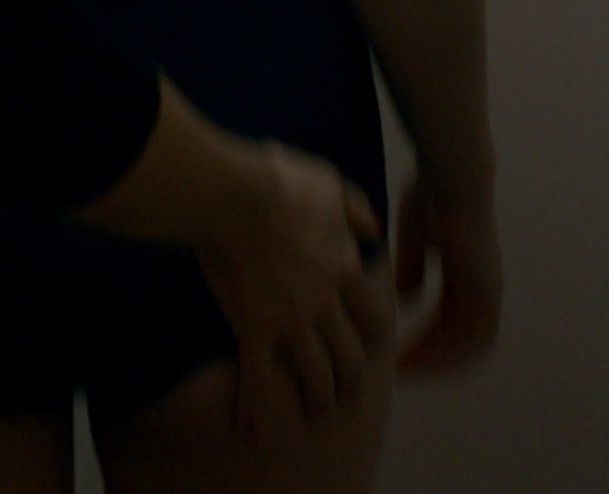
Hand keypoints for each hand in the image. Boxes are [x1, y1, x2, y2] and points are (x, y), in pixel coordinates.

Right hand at [196, 143, 390, 442]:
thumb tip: (374, 230)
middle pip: (353, 355)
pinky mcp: (253, 329)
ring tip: (319, 416)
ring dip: (321, 401)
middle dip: (353, 380)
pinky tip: (250, 429)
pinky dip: (256, 409)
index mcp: (344, 268)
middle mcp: (325, 302)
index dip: (375, 338)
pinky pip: (259, 379)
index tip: (371, 348)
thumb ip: (356, 210)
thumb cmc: (278, 180)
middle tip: (348, 393)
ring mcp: (290, 320)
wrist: (233, 193)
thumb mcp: (330, 184)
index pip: (374, 316)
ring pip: (318, 375)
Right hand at [393, 176, 500, 371]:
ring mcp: (489, 291)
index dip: (429, 341)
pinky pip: (474, 339)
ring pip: (470, 346)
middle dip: (431, 357)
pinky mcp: (488, 291)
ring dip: (438, 361)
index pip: (450, 321)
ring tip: (407, 371)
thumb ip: (413, 268)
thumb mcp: (416, 238)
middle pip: (461, 339)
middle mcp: (483, 288)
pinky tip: (419, 357)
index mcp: (467, 275)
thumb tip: (406, 297)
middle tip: (401, 371)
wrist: (452, 178)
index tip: (401, 353)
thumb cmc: (432, 196)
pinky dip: (448, 354)